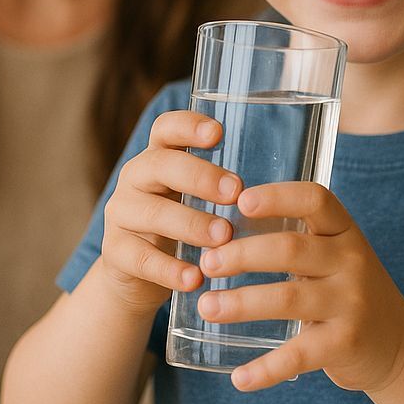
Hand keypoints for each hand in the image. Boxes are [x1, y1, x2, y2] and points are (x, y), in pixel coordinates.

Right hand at [99, 111, 241, 315]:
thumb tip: (289, 190)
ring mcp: (121, 213)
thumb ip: (226, 187)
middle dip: (201, 176)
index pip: (166, 127)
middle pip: (162, 165)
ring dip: (191, 224)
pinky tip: (195, 278)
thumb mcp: (199, 198)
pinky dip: (170, 269)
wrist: (138, 276)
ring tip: (223, 238)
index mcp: (160, 156)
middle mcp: (136, 177)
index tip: (218, 133)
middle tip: (236, 192)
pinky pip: (140, 258)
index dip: (188, 125)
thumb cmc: (184, 225)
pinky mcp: (114, 252)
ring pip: (152, 213)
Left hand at [196, 182, 403, 393]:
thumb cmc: (346, 289)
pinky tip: (239, 378)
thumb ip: (296, 239)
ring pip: (288, 298)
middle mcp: (352, 261)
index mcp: (345, 231)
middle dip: (242, 255)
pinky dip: (266, 369)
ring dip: (241, 303)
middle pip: (290, 249)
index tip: (241, 201)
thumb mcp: (335, 254)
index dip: (278, 197)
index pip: (315, 200)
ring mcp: (351, 303)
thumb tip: (223, 230)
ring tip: (206, 307)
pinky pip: (299, 355)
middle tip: (207, 263)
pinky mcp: (346, 343)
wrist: (396, 342)